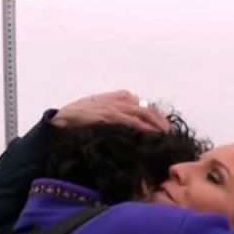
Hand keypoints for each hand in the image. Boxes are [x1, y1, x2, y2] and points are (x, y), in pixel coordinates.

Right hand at [52, 90, 170, 132]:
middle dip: (161, 121)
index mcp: (120, 97)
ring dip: (157, 125)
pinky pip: (131, 121)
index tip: (165, 128)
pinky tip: (152, 134)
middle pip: (148, 108)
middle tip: (171, 133)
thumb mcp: (101, 111)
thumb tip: (134, 124)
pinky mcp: (110, 115)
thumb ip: (118, 114)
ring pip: (143, 113)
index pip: (145, 106)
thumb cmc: (80, 117)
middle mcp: (120, 99)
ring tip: (166, 136)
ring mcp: (115, 106)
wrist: (63, 119)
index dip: (157, 117)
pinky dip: (143, 127)